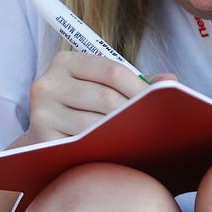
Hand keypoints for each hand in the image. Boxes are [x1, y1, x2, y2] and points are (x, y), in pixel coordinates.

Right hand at [25, 51, 171, 142]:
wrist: (43, 139)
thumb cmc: (79, 109)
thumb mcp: (99, 87)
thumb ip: (132, 82)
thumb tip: (170, 80)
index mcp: (65, 61)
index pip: (113, 71)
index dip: (142, 88)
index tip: (160, 102)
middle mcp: (48, 83)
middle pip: (107, 98)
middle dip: (135, 113)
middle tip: (155, 125)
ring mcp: (41, 112)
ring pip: (97, 124)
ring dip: (123, 133)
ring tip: (141, 138)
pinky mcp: (41, 138)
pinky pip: (84, 144)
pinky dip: (105, 148)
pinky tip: (119, 150)